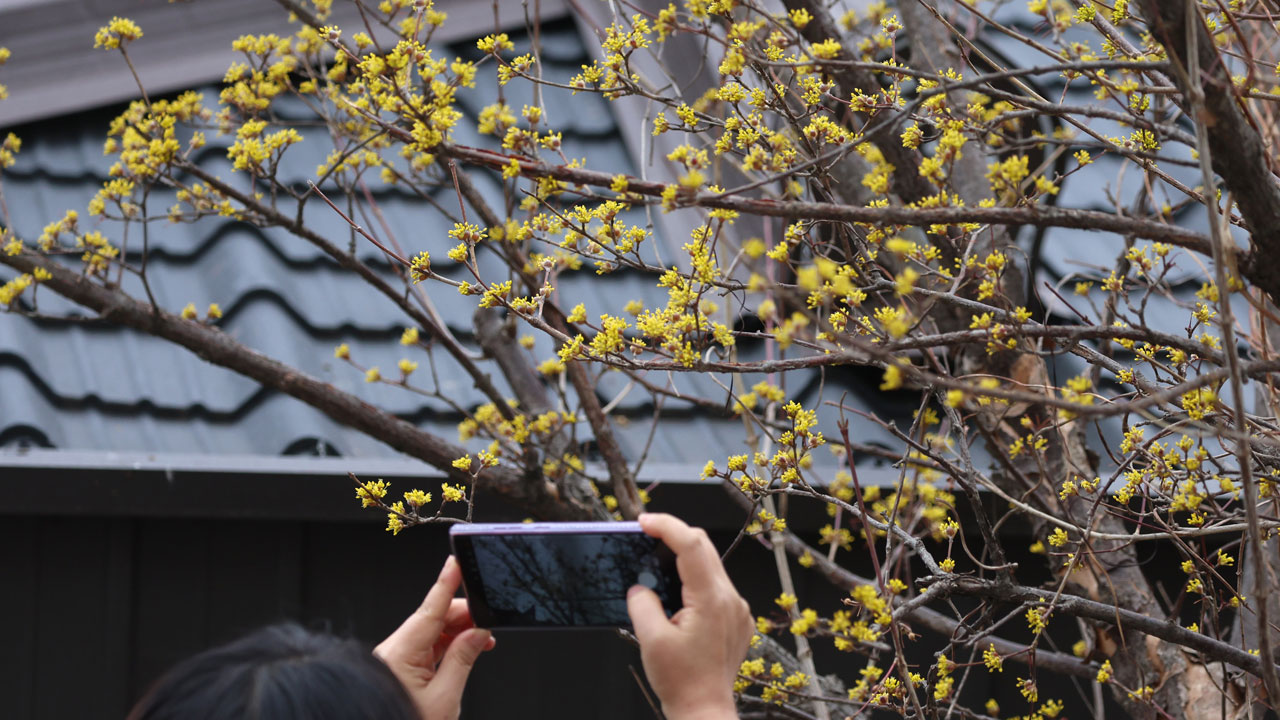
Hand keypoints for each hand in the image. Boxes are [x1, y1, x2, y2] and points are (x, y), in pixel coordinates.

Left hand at [375, 556, 495, 719]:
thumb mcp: (444, 698)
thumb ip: (463, 660)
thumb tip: (478, 634)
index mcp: (400, 654)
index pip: (429, 609)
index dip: (445, 583)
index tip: (456, 562)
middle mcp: (394, 652)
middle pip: (433, 619)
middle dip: (464, 617)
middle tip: (489, 623)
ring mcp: (396, 659)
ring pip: (432, 633)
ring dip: (458, 633)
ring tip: (482, 642)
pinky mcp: (400, 668)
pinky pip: (427, 647)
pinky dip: (448, 646)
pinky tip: (465, 650)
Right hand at [627, 513, 751, 719]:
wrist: (704, 711)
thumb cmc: (681, 682)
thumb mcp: (650, 640)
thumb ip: (642, 603)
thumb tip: (640, 586)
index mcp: (711, 600)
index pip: (691, 546)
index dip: (667, 526)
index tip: (645, 521)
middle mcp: (730, 600)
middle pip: (704, 548)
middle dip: (674, 534)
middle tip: (647, 532)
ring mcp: (738, 609)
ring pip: (711, 565)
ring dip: (685, 556)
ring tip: (656, 558)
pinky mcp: (738, 619)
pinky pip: (717, 585)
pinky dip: (696, 577)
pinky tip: (677, 589)